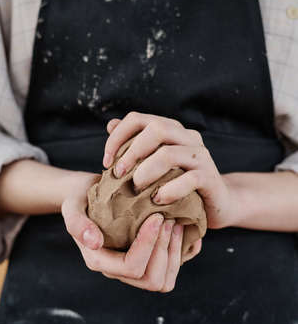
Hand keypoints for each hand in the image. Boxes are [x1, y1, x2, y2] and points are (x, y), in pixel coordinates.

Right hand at [61, 172, 184, 291]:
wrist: (85, 193)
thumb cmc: (79, 197)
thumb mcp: (72, 205)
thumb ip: (76, 222)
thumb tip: (94, 242)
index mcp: (99, 260)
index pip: (131, 267)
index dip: (148, 244)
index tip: (156, 217)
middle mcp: (116, 269)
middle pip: (151, 280)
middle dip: (164, 249)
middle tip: (169, 219)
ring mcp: (132, 267)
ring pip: (163, 280)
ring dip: (174, 253)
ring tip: (176, 223)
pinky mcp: (145, 259)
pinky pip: (169, 270)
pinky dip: (181, 253)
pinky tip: (182, 230)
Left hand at [103, 112, 237, 229]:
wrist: (217, 203)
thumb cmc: (179, 185)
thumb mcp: (154, 165)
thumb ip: (133, 145)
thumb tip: (111, 124)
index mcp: (171, 130)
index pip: (138, 119)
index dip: (117, 137)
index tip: (106, 162)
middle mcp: (188, 137)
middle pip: (156, 129)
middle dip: (131, 151)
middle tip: (118, 174)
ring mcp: (201, 156)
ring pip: (169, 154)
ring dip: (146, 172)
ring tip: (137, 189)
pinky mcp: (210, 177)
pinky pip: (189, 179)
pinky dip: (169, 190)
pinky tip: (158, 200)